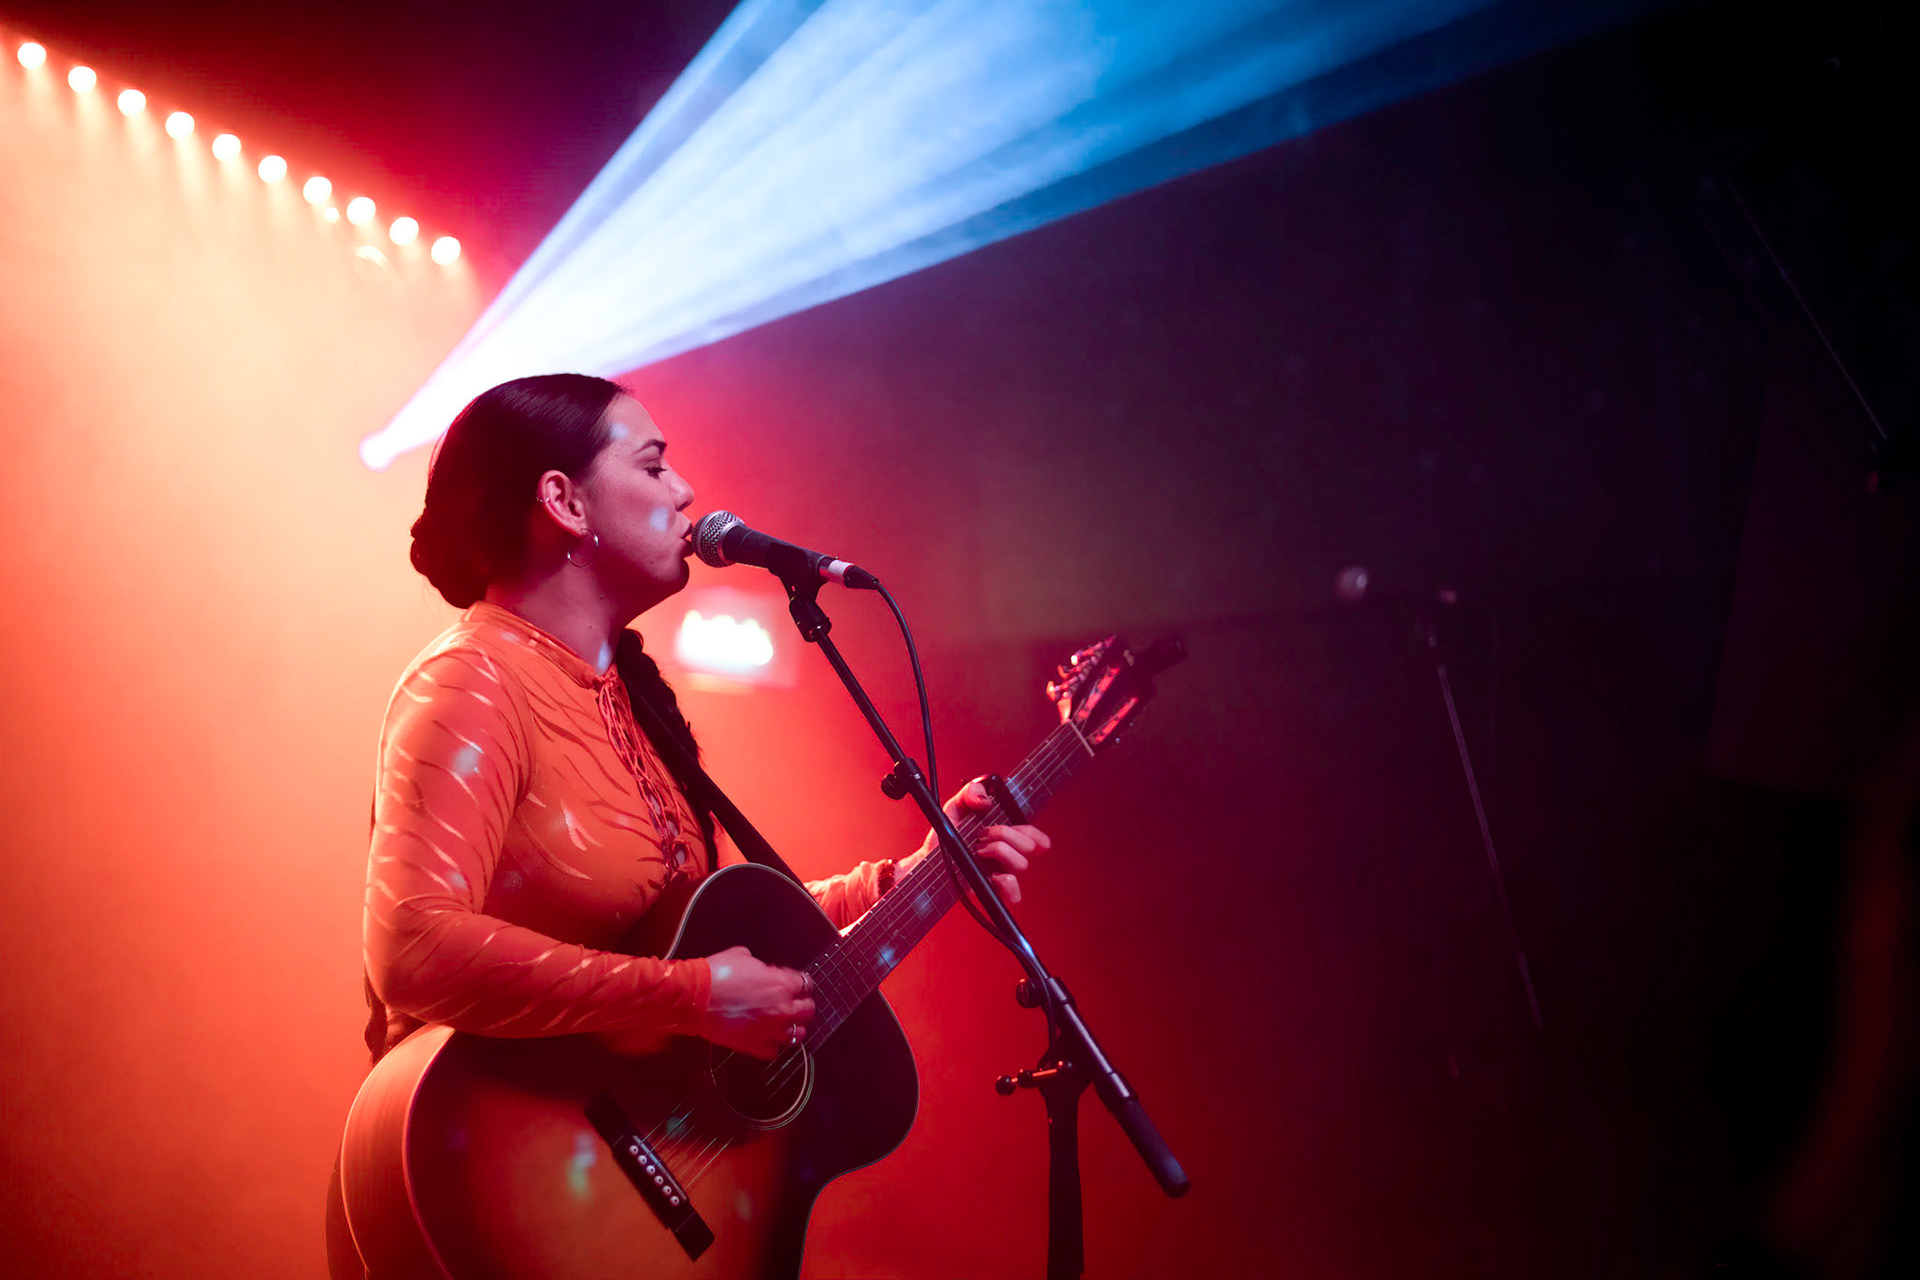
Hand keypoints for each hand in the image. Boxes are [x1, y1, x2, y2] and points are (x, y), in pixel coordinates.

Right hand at [695, 945, 813, 1058]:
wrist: (694, 997)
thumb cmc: (716, 974)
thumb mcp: (742, 956)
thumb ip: (760, 965)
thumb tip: (761, 969)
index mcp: (781, 984)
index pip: (806, 984)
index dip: (800, 982)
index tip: (795, 983)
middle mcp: (781, 1009)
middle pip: (808, 1011)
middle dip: (803, 1005)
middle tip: (795, 1003)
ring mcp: (768, 1030)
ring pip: (797, 1035)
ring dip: (793, 1028)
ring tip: (786, 1024)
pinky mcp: (753, 1045)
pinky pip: (773, 1052)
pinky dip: (772, 1046)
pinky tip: (767, 1038)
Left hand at [903, 778, 1052, 903]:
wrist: (928, 860)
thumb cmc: (946, 835)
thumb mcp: (956, 807)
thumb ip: (972, 792)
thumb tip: (985, 800)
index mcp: (1006, 838)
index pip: (1035, 838)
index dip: (1032, 832)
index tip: (1013, 823)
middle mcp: (1007, 857)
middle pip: (1030, 846)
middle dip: (1006, 834)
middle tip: (982, 834)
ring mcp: (1001, 875)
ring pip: (1022, 864)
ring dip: (999, 851)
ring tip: (978, 850)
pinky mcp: (992, 892)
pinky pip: (1014, 894)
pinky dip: (1005, 882)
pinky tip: (990, 874)